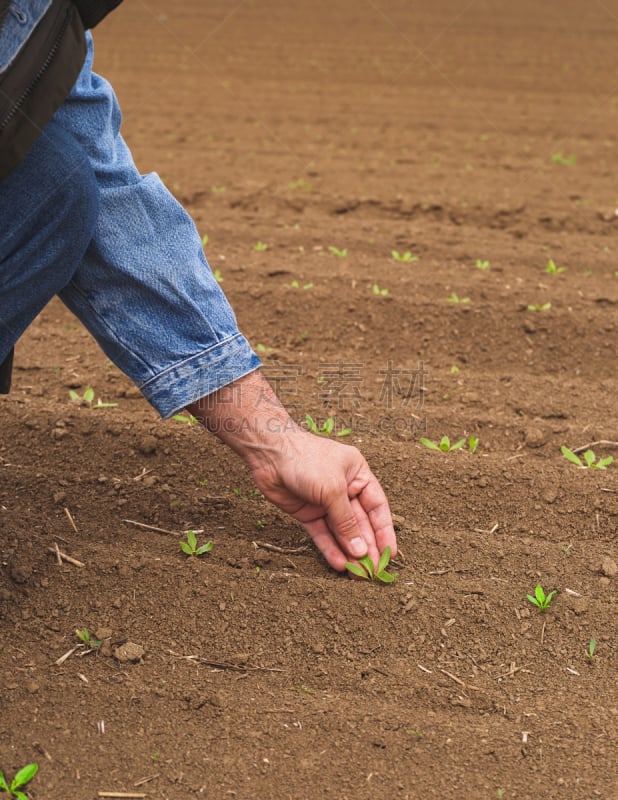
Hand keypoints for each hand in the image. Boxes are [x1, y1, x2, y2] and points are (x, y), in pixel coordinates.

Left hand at [187, 369, 396, 570]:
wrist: (270, 454)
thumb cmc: (308, 460)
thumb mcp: (333, 489)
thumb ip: (347, 521)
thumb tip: (361, 550)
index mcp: (359, 475)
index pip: (377, 507)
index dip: (384, 531)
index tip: (390, 554)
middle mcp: (345, 490)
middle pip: (360, 523)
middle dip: (367, 547)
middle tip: (373, 572)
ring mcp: (325, 502)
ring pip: (341, 532)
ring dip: (349, 552)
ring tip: (357, 575)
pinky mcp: (308, 513)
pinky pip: (322, 534)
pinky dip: (330, 549)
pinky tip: (338, 564)